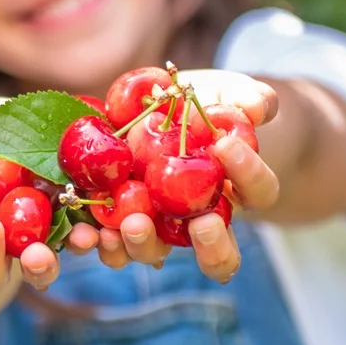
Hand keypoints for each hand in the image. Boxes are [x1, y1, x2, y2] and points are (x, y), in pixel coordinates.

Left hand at [93, 69, 280, 283]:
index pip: (259, 191)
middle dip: (212, 244)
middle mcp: (199, 220)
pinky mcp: (114, 222)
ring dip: (144, 244)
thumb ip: (246, 96)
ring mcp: (156, 226)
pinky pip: (109, 243)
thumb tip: (256, 107)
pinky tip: (85, 232)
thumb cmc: (197, 104)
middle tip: (202, 223)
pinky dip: (97, 242)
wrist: (148, 111)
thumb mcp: (224, 92)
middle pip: (218, 251)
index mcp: (236, 189)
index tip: (225, 145)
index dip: (250, 174)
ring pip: (157, 252)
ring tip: (132, 226)